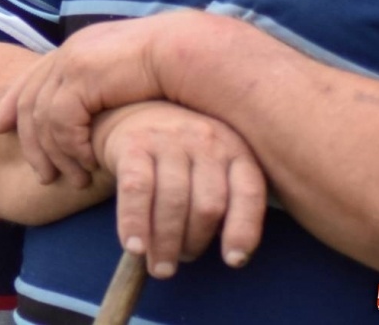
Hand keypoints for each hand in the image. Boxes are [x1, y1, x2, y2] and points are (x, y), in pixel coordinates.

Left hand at [0, 13, 202, 185]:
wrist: (190, 51)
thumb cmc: (174, 69)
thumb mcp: (129, 77)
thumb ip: (107, 88)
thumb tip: (96, 108)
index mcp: (77, 49)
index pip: (31, 77)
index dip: (12, 103)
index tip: (0, 127)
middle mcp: (69, 53)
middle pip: (30, 101)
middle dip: (30, 141)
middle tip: (43, 175)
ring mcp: (73, 62)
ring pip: (43, 117)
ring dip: (56, 155)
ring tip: (74, 180)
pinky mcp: (82, 77)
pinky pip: (62, 122)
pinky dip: (72, 148)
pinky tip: (91, 164)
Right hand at [95, 101, 266, 279]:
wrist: (130, 110)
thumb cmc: (178, 153)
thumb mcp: (212, 164)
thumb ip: (225, 197)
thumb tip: (230, 258)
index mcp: (234, 148)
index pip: (248, 192)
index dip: (243, 230)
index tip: (233, 261)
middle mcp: (206, 139)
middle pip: (208, 205)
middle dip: (193, 244)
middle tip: (177, 263)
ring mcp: (169, 139)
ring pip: (174, 201)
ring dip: (165, 243)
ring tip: (159, 267)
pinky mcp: (134, 143)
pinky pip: (136, 189)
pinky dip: (135, 222)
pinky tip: (134, 247)